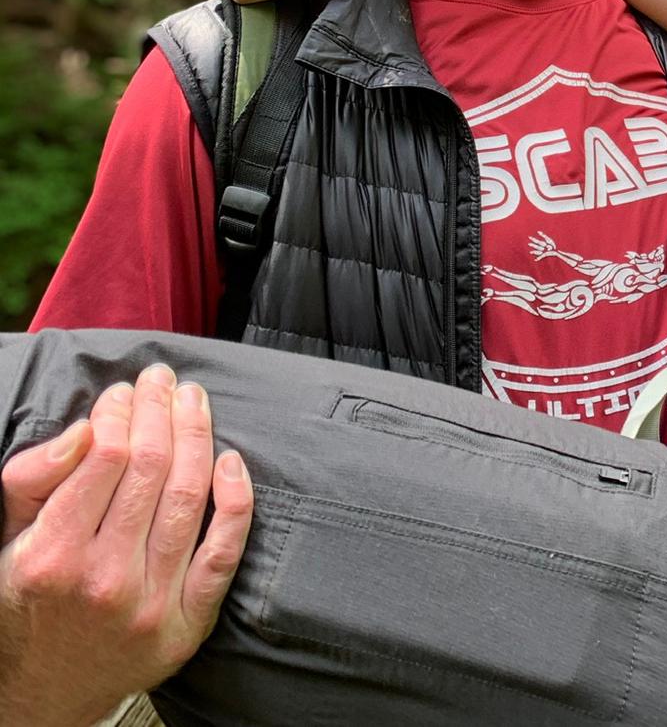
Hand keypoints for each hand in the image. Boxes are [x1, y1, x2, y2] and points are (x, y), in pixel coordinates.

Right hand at [0, 365, 253, 726]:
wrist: (40, 693)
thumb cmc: (26, 600)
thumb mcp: (5, 540)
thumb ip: (31, 480)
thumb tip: (85, 430)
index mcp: (52, 557)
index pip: (106, 458)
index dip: (121, 412)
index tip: (123, 392)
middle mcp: (104, 582)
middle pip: (152, 468)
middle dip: (160, 410)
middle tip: (163, 380)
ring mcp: (151, 606)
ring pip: (188, 498)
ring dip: (197, 435)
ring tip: (193, 400)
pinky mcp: (188, 625)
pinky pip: (224, 553)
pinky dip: (235, 502)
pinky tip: (232, 461)